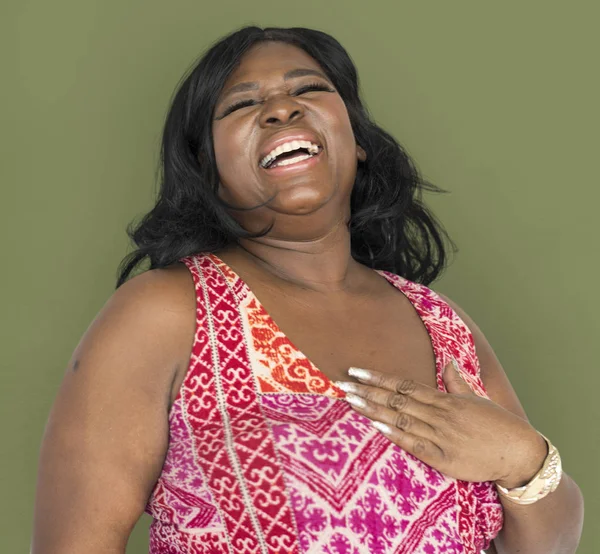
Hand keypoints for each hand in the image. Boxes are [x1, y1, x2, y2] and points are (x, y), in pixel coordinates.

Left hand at [334, 360, 547, 486]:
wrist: (518, 453)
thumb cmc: (497, 425)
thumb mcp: (476, 399)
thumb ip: (456, 382)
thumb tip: (448, 361)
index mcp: (444, 399)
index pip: (404, 385)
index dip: (378, 378)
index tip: (357, 372)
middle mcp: (439, 414)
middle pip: (396, 399)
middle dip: (367, 391)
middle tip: (342, 383)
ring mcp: (440, 436)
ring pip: (400, 419)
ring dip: (373, 410)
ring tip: (350, 401)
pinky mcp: (444, 459)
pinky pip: (415, 445)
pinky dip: (396, 435)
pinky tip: (377, 427)